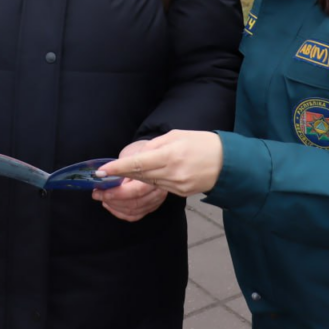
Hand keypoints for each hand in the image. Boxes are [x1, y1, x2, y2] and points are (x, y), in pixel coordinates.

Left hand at [93, 139, 166, 220]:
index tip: (100, 184)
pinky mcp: (152, 206)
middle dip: (112, 199)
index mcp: (156, 177)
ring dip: (114, 206)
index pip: (135, 190)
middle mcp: (159, 191)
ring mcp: (156, 201)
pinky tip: (110, 205)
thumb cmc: (140, 151)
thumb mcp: (131, 154)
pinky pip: (135, 215)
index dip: (115, 190)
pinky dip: (120, 212)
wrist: (152, 153)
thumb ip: (121, 167)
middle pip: (134, 202)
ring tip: (101, 197)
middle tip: (96, 193)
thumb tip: (103, 176)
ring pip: (133, 210)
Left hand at [97, 131, 224, 197]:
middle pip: (139, 177)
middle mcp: (172, 173)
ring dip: (133, 181)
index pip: (137, 164)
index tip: (101, 172)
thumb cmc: (202, 143)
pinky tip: (147, 177)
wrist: (227, 162)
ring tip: (119, 178)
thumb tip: (138, 155)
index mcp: (170, 155)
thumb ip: (154, 145)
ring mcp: (177, 186)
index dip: (117, 169)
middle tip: (102, 179)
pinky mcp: (181, 193)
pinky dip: (150, 182)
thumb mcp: (176, 135)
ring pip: (147, 184)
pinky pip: (159, 188)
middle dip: (119, 179)